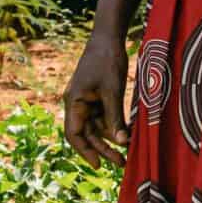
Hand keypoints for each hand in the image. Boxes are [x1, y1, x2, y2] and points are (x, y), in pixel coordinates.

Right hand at [64, 28, 128, 166]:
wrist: (109, 37)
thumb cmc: (107, 61)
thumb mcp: (113, 91)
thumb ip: (115, 117)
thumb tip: (121, 142)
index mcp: (73, 102)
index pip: (74, 134)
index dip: (85, 151)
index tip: (98, 165)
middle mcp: (77, 104)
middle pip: (87, 134)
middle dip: (103, 149)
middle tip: (121, 163)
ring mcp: (87, 101)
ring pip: (97, 128)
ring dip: (111, 139)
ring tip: (127, 153)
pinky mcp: (98, 97)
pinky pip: (104, 117)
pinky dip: (115, 126)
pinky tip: (127, 135)